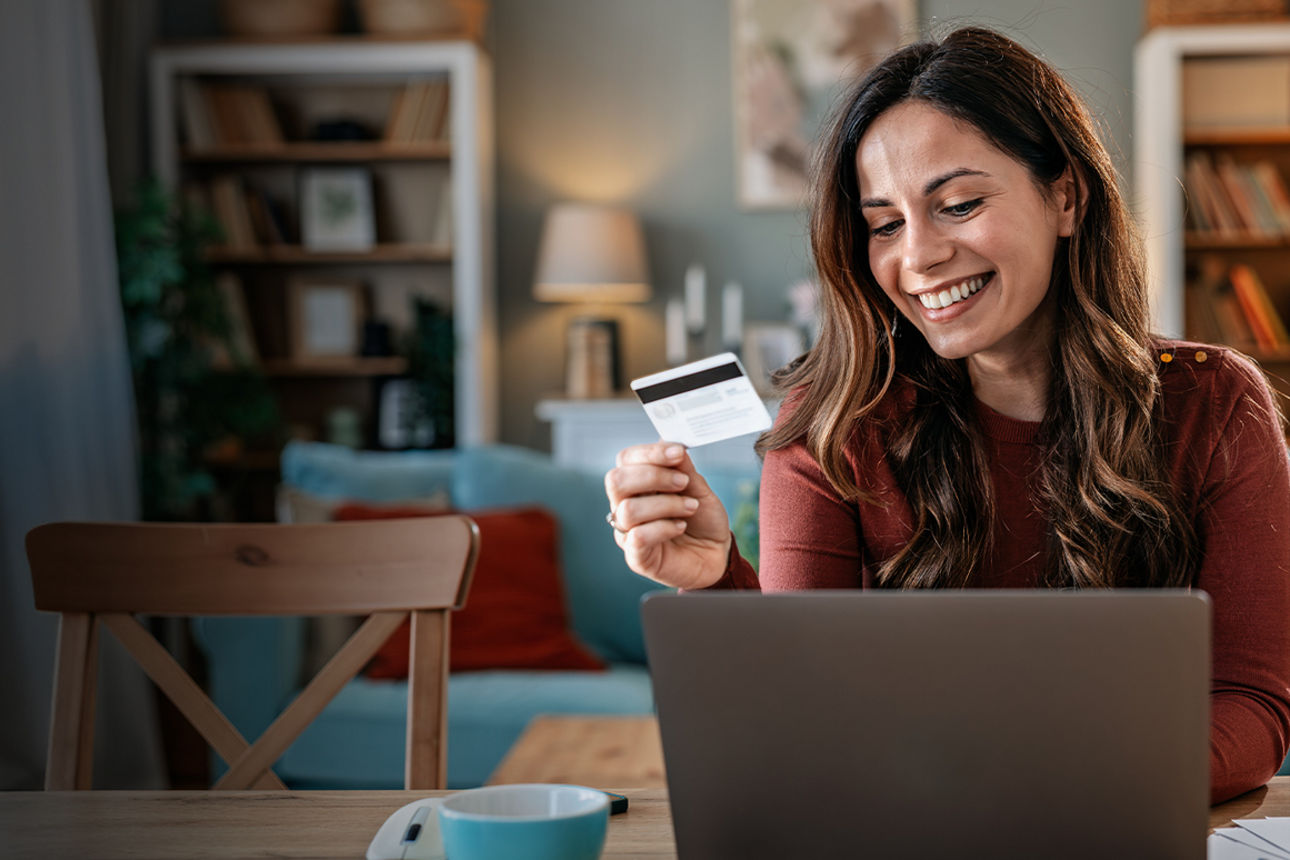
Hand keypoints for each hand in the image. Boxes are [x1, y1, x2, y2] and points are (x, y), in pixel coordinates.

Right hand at [604, 442, 731, 589]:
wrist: (717, 553)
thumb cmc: (703, 519)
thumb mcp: (698, 487)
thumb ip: (682, 467)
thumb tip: (668, 442)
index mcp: (637, 484)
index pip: (626, 459)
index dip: (650, 453)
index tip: (678, 453)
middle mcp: (625, 506)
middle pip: (615, 481)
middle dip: (653, 476)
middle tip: (683, 482)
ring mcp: (628, 533)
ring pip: (628, 509)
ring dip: (666, 504)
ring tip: (691, 507)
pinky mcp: (637, 557)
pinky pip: (638, 536)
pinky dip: (664, 527)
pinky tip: (681, 526)